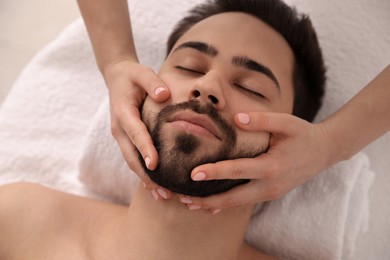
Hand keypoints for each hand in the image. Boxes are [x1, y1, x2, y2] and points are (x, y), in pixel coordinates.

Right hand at [104, 59, 171, 199]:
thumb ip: (152, 82)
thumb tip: (164, 95)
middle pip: (131, 156)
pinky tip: (156, 187)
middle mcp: (119, 129)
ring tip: (162, 196)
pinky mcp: (126, 140)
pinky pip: (134, 159)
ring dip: (145, 179)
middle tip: (163, 191)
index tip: (154, 164)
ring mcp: (121, 136)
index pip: (135, 133)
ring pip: (132, 162)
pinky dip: (143, 173)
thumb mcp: (141, 72)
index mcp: (123, 113)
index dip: (145, 148)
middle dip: (146, 175)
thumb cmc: (131, 75)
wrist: (116, 78)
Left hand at [179, 112, 331, 210]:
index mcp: (272, 166)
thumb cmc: (303, 135)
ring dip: (213, 205)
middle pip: (233, 198)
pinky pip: (244, 202)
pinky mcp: (269, 194)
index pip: (238, 171)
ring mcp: (270, 193)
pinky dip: (225, 204)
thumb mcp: (287, 123)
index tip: (193, 174)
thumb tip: (235, 118)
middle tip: (183, 199)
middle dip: (207, 200)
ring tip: (189, 204)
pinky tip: (209, 206)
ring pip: (237, 204)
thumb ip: (262, 120)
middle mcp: (269, 185)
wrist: (324, 152)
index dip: (215, 172)